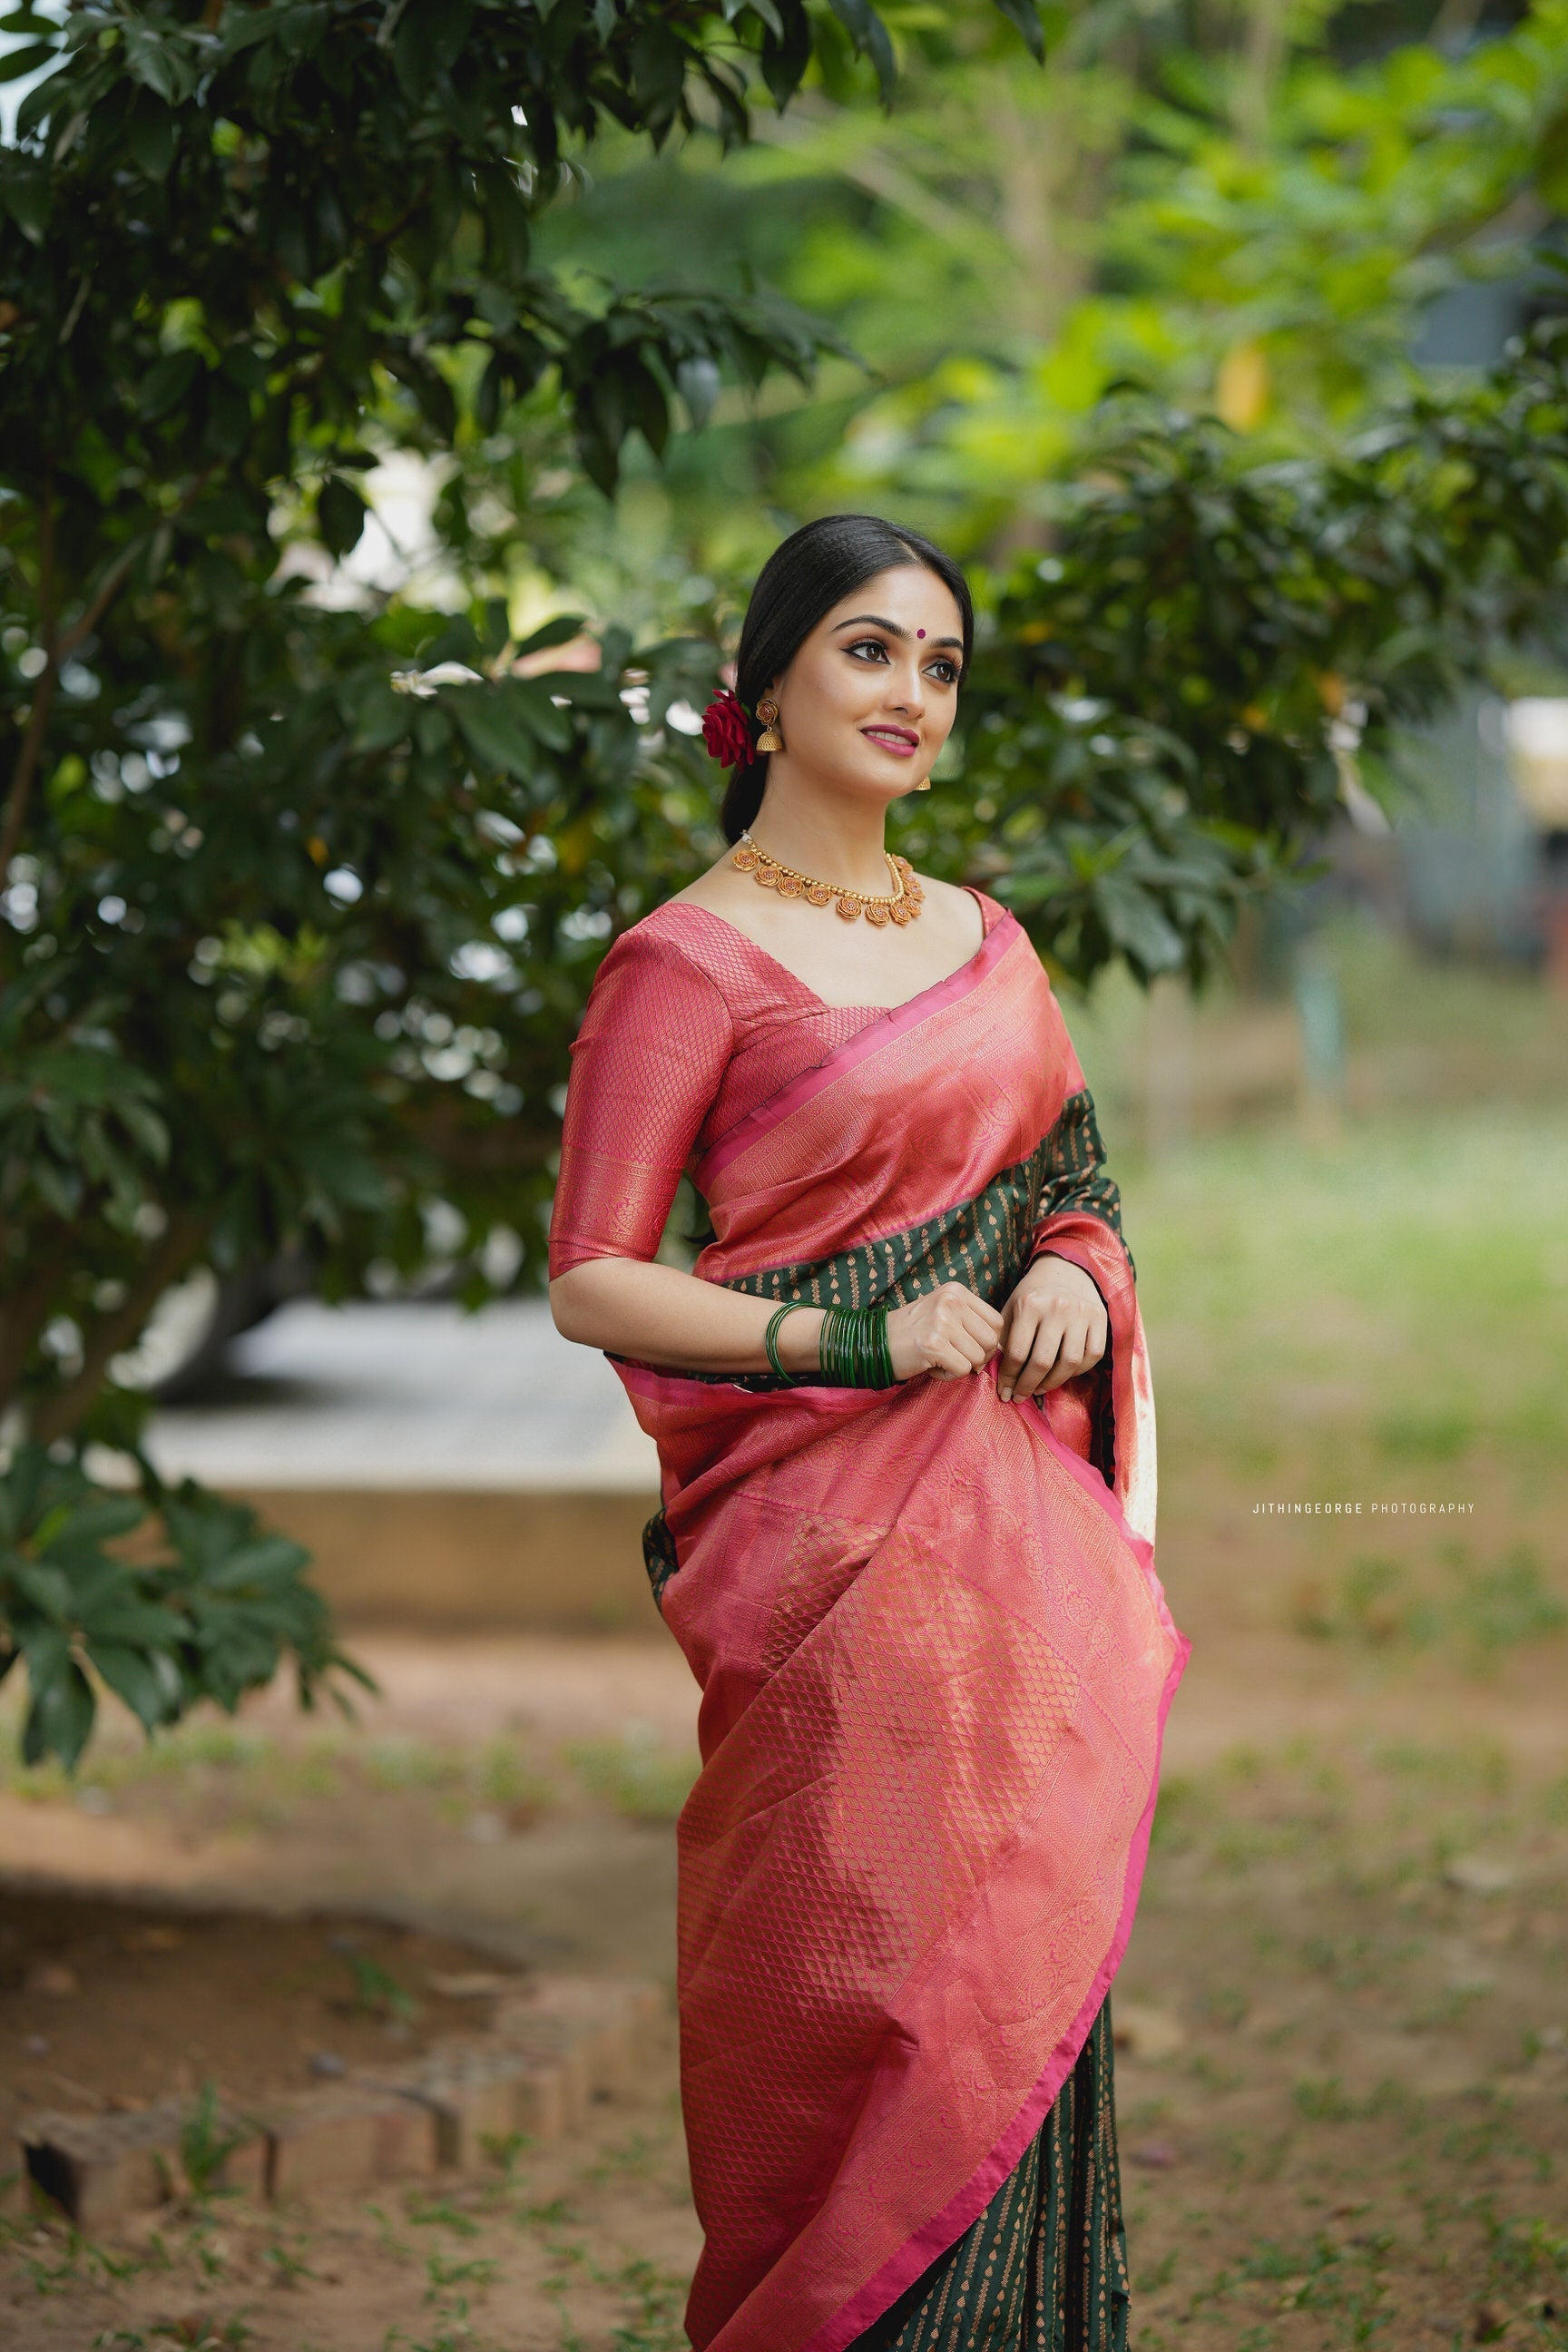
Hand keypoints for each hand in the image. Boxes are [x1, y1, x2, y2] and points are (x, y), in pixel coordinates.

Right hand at [885, 1282, 1002, 1382]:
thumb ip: (970, 1321)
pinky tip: (931, 1367)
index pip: (996, 1321)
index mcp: (956, 1291)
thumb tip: (999, 1346)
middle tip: (955, 1359)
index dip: (988, 1342)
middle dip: (978, 1358)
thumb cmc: (912, 1332)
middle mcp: (951, 1301)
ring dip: (961, 1367)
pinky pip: (962, 1370)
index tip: (970, 1349)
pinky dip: (948, 1376)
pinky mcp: (934, 1344)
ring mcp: (942, 1322)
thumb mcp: (942, 1313)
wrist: (873, 1342)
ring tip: (939, 1360)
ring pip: (978, 1358)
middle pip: (991, 1340)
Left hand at [996, 1254, 1107, 1403]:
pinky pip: (1092, 1356)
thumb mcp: (1012, 1308)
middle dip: (1027, 1386)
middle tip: (1019, 1397)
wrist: (1065, 1270)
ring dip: (1052, 1383)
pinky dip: (1077, 1371)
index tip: (1003, 1392)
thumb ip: (1003, 1338)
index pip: (1016, 1352)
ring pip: (1069, 1363)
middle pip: (1042, 1362)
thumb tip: (995, 1375)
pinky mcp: (1100, 1318)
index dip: (1008, 1378)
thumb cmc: (1033, 1295)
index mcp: (1030, 1304)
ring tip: (1039, 1389)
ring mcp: (1082, 1313)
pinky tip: (1063, 1374)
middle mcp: (1058, 1307)